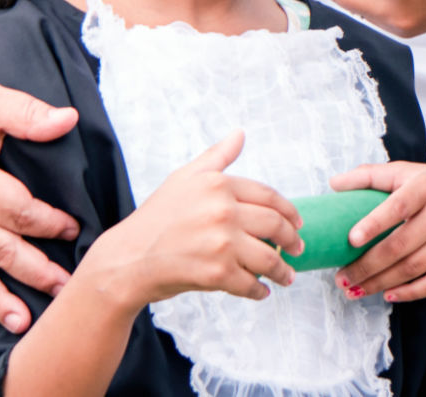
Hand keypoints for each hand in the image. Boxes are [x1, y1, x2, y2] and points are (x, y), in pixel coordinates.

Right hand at [80, 132, 305, 311]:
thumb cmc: (155, 218)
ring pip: (269, 257)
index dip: (289, 210)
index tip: (297, 222)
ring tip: (287, 275)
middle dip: (292, 239)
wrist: (127, 259)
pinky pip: (250, 284)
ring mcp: (221, 243)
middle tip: (298, 248)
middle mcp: (222, 211)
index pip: (268, 196)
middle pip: (275, 224)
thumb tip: (240, 134)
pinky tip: (262, 291)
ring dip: (282, 269)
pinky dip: (260, 291)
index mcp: (218, 184)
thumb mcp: (184, 178)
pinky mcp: (216, 274)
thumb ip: (216, 157)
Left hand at [329, 158, 425, 303]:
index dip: (375, 223)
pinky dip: (409, 292)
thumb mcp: (411, 172)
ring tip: (354, 289)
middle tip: (341, 278)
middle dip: (367, 266)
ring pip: (412, 268)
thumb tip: (334, 184)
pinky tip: (388, 295)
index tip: (352, 239)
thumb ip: (372, 176)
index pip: (398, 205)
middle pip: (400, 245)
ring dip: (380, 283)